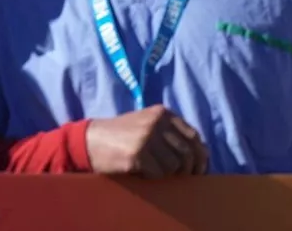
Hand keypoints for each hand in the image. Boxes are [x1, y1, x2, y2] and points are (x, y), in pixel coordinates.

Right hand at [85, 105, 208, 177]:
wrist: (90, 140)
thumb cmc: (121, 135)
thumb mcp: (147, 124)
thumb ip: (170, 132)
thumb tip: (200, 154)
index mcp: (162, 113)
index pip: (194, 137)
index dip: (200, 157)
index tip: (199, 170)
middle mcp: (156, 122)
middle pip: (187, 153)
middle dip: (187, 170)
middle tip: (181, 178)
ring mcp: (146, 137)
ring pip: (174, 166)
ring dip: (166, 173)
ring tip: (152, 169)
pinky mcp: (137, 154)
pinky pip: (157, 174)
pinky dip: (151, 177)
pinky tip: (139, 170)